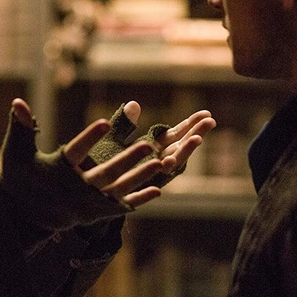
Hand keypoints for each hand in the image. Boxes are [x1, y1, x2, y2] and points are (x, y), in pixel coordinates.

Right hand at [0, 98, 165, 231]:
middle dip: (127, 159)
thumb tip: (18, 101)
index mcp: (57, 171)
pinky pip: (120, 207)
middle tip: (148, 145)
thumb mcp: (16, 153)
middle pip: (105, 173)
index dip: (89, 138)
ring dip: (140, 177)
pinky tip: (158, 189)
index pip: (74, 152)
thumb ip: (21, 127)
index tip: (104, 123)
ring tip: (160, 162)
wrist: (21, 220)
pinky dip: (138, 198)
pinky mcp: (94, 214)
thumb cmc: (19, 180)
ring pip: (118, 190)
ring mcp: (87, 205)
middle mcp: (74, 189)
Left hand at [85, 101, 215, 188]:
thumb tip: (133, 104)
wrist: (87, 192)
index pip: (175, 135)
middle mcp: (154, 162)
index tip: (206, 114)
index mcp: (152, 149)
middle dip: (194, 134)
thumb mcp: (113, 140)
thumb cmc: (101, 164)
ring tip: (196, 140)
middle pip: (178, 147)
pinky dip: (161, 172)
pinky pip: (152, 182)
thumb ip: (124, 124)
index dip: (190, 124)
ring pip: (170, 165)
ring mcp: (148, 177)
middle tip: (210, 122)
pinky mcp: (137, 190)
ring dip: (184, 153)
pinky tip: (166, 163)